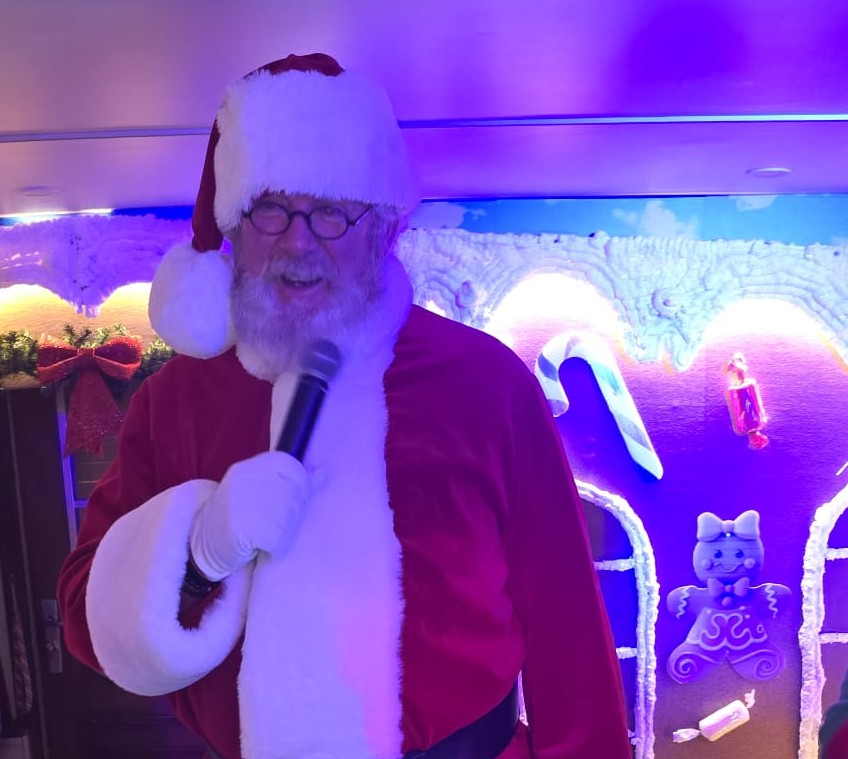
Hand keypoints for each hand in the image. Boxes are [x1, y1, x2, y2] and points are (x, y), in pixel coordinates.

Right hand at [190, 451, 309, 580]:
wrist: (201, 546)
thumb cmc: (239, 517)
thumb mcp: (259, 490)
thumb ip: (288, 480)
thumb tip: (325, 472)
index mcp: (249, 468)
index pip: (291, 467)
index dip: (300, 487)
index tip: (292, 502)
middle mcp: (244, 481)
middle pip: (293, 495)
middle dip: (291, 515)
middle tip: (275, 526)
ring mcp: (241, 504)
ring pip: (287, 518)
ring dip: (284, 534)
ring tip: (267, 537)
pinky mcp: (241, 530)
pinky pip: (277, 539)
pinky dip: (276, 549)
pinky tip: (264, 549)